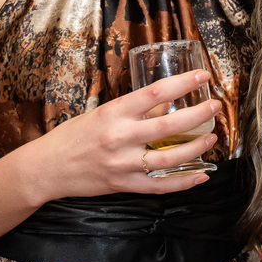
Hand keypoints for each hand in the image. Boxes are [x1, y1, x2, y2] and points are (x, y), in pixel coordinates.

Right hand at [31, 69, 220, 200]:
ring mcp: (123, 164)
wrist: (46, 168)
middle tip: (215, 106)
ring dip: (196, 148)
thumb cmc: (72, 136)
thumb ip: (131, 111)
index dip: (183, 83)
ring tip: (212, 138)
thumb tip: (163, 104)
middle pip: (170, 125)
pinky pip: (160, 185)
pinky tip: (200, 175)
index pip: (155, 93)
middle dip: (198, 115)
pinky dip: (183, 182)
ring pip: (170, 157)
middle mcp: (121, 137)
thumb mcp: (101, 114)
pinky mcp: (124, 185)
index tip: (202, 75)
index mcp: (114, 113)